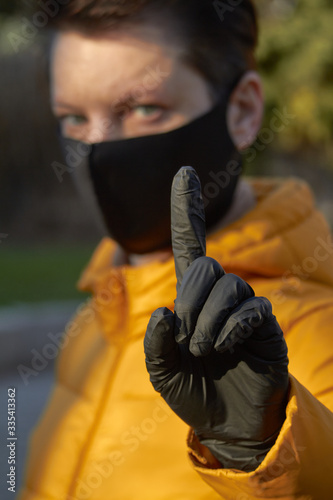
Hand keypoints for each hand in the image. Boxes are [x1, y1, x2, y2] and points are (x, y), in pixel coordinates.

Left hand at [144, 167, 288, 471]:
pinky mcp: (265, 323)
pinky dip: (231, 329)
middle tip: (189, 340)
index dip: (187, 209)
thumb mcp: (162, 372)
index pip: (189, 243)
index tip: (184, 171)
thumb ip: (157, 344)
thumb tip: (165, 311)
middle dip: (191, 301)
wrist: (230, 423)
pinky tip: (226, 348)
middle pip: (205, 267)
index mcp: (191, 298)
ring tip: (205, 351)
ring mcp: (244, 307)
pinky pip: (252, 309)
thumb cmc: (194, 392)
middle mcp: (219, 294)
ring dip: (208, 321)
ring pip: (227, 287)